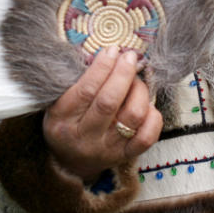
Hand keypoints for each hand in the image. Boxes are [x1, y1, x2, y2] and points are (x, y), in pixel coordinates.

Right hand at [42, 47, 162, 183]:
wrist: (70, 162)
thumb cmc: (67, 122)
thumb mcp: (59, 101)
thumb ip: (80, 79)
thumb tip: (110, 53)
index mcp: (63, 120)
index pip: (86, 90)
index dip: (102, 67)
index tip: (112, 50)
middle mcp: (85, 137)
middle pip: (109, 102)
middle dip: (123, 74)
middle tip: (129, 57)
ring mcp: (107, 148)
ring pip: (132, 116)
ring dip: (139, 91)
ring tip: (136, 80)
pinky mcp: (125, 156)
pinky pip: (147, 137)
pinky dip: (153, 116)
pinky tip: (147, 105)